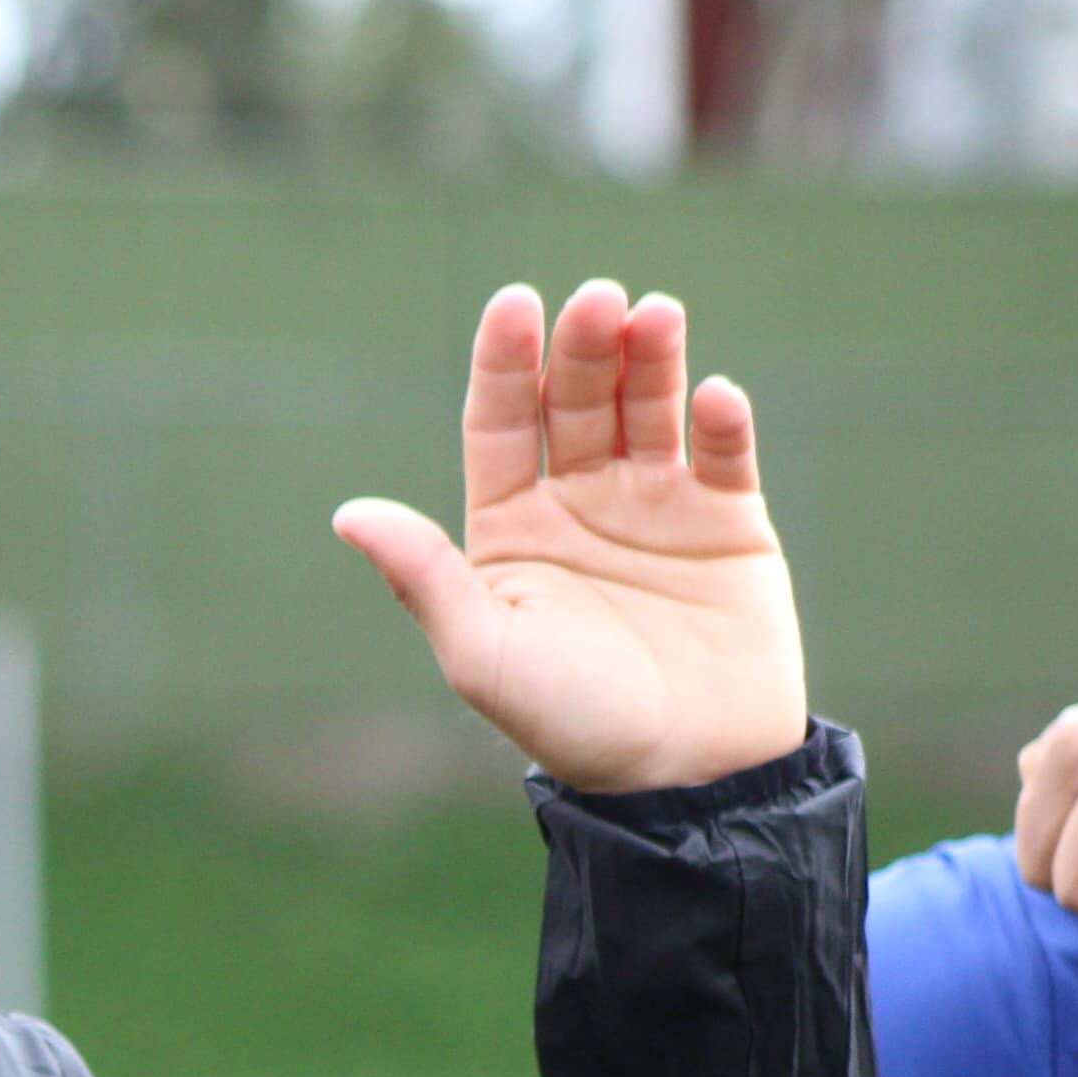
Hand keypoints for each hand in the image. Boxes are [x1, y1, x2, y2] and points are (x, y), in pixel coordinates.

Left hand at [336, 281, 806, 793]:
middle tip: (598, 301)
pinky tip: (713, 400)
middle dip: (584, 346)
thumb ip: (423, 578)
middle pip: (576, 400)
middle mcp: (580, 503)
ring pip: (649, 408)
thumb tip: (348, 514)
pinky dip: (720, 421)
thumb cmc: (571, 722)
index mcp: (511, 526)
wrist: (686, 775)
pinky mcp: (730, 524)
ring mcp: (657, 507)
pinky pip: (724, 455)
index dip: (506, 362)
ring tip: (653, 316)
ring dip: (651, 358)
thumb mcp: (483, 653)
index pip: (502, 422)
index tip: (514, 304)